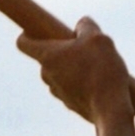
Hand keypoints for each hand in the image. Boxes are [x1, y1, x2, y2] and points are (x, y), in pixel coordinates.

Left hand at [16, 15, 132, 125]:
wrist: (111, 111)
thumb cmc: (102, 71)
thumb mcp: (98, 38)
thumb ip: (87, 26)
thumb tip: (82, 24)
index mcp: (48, 56)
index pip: (23, 43)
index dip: (27, 35)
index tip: (36, 32)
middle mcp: (47, 75)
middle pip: (46, 60)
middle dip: (61, 53)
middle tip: (82, 51)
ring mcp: (59, 93)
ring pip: (61, 76)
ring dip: (72, 71)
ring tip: (97, 69)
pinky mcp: (72, 107)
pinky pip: (73, 91)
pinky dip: (82, 87)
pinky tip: (101, 86)